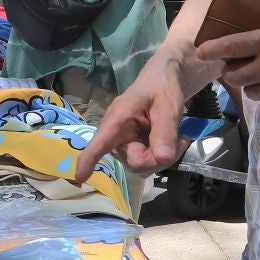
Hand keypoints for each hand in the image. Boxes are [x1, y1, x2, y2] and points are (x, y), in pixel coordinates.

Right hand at [74, 59, 189, 179]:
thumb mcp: (168, 106)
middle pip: (134, 162)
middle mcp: (116, 134)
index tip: (80, 177)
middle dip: (158, 158)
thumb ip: (165, 131)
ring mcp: (124, 143)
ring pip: (142, 166)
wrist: (163, 82)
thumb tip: (163, 158)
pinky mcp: (132, 149)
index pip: (101, 140)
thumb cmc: (161, 88)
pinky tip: (172, 142)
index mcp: (118, 117)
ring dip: (163, 158)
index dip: (89, 159)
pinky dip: (163, 157)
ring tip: (177, 139)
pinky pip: (147, 164)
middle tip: (180, 141)